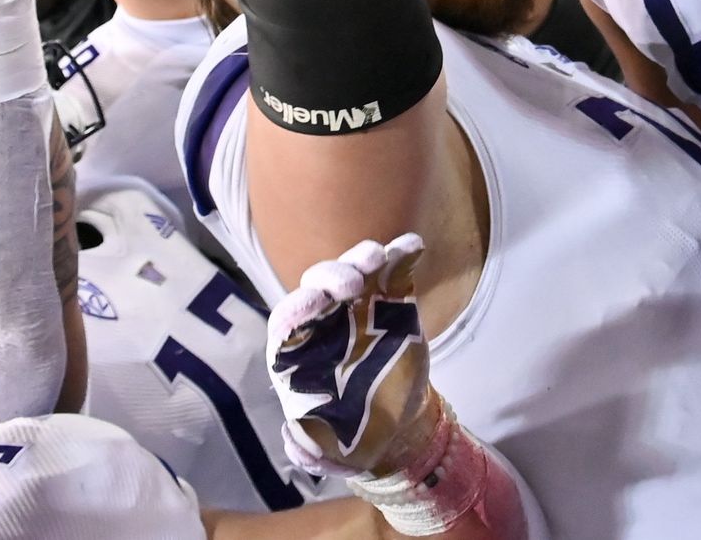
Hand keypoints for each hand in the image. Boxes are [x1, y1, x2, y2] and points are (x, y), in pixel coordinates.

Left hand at [268, 233, 433, 477]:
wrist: (395, 424)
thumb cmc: (351, 436)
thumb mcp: (329, 453)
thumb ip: (309, 450)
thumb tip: (295, 440)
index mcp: (298, 353)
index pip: (288, 319)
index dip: (298, 308)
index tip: (314, 304)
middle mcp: (325, 321)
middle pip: (318, 284)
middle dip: (332, 276)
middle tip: (353, 285)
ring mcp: (360, 306)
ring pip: (353, 268)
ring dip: (363, 257)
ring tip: (379, 259)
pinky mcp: (394, 300)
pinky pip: (396, 268)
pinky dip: (403, 252)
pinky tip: (413, 246)